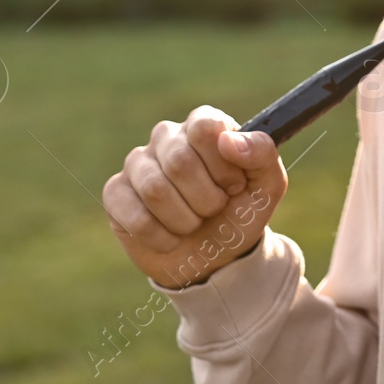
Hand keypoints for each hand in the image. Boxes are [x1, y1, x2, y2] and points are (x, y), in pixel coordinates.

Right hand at [102, 105, 286, 288]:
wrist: (215, 258)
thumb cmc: (241, 213)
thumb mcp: (267, 185)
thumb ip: (262, 154)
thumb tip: (229, 141)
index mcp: (204, 125)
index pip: (205, 128)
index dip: (223, 165)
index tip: (235, 186)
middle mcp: (167, 136)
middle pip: (179, 161)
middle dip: (206, 198)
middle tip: (215, 209)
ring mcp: (138, 163)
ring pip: (154, 189)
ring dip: (185, 220)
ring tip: (194, 224)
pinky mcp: (116, 193)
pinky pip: (132, 215)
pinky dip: (160, 236)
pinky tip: (170, 237)